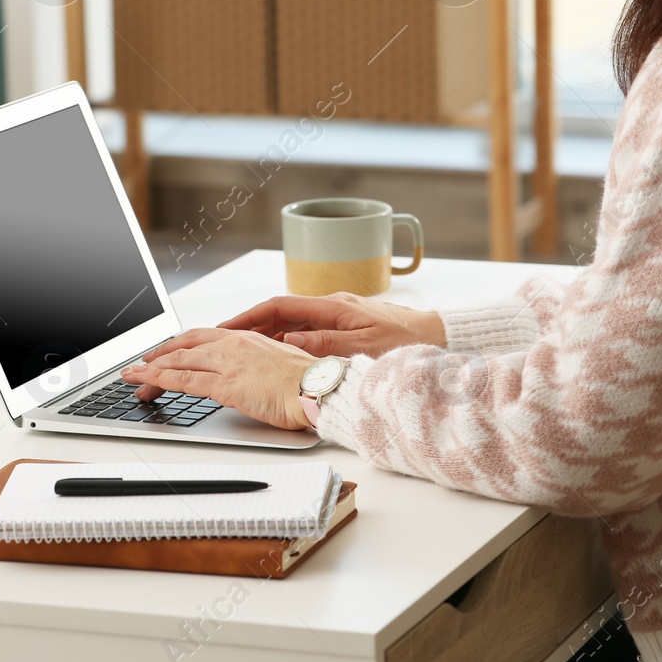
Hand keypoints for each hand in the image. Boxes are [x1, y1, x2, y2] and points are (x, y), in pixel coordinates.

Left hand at [120, 329, 314, 430]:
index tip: (165, 353)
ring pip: (178, 361)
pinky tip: (146, 383)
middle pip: (185, 345)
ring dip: (150, 369)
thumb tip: (250, 376)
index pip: (203, 336)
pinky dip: (160, 380)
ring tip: (131, 377)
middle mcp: (234, 345)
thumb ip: (259, 366)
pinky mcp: (226, 384)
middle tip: (141, 367)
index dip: (179, 344)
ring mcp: (228, 363)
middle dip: (159, 356)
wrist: (321, 388)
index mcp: (247, 338)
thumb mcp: (279, 365)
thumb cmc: (309, 382)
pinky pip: (184, 380)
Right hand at [217, 292, 445, 358]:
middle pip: (280, 313)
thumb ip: (323, 344)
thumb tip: (287, 342)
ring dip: (268, 334)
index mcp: (333, 306)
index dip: (248, 315)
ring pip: (293, 323)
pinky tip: (280, 355)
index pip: (278, 305)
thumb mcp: (362, 348)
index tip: (225, 327)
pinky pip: (308, 331)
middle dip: (250, 325)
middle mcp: (332, 306)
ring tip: (243, 349)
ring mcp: (339, 315)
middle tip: (223, 340)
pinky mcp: (347, 326)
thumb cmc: (406, 342)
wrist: (438, 336)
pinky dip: (289, 340)